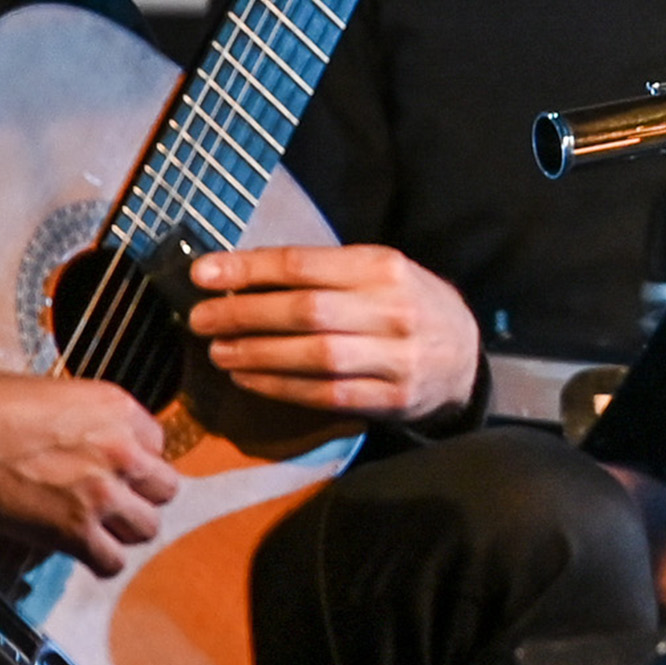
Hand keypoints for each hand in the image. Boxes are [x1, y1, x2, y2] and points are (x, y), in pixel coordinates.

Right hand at [0, 356, 178, 572]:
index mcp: (119, 410)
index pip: (158, 446)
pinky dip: (99, 561)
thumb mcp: (58, 396)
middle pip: (164, 489)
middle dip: (140, 496)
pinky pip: (112, 561)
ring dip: (124, 530)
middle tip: (112, 500)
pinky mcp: (74, 530)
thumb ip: (92, 424)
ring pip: (147, 528)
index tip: (115, 469)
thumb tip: (96, 446)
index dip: (134, 461)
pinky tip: (82, 550)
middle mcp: (122, 452)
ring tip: (98, 527)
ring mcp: (102, 493)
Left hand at [185, 244, 483, 425]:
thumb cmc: (406, 305)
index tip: (202, 274)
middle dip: (243, 315)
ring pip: (313, 357)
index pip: (304, 265)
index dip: (248, 269)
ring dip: (256, 355)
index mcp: (385, 267)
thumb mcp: (377, 272)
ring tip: (219, 351)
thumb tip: (240, 276)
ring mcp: (396, 358)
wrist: (465, 357)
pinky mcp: (391, 399)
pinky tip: (250, 379)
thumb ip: (321, 273)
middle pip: (305, 311)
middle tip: (201, 320)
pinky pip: (325, 395)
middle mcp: (393, 310)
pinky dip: (280, 387)